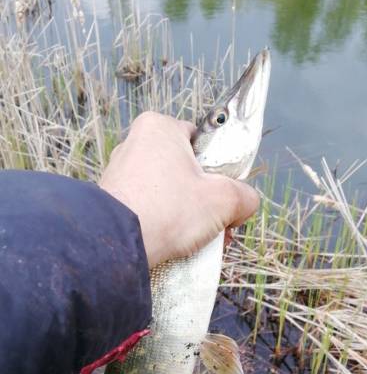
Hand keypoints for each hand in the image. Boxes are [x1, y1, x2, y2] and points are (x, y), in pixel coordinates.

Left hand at [99, 112, 259, 267]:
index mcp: (159, 127)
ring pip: (168, 192)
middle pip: (185, 171)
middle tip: (216, 226)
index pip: (201, 142)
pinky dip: (163, 223)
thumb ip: (245, 196)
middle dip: (204, 201)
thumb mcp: (224, 200)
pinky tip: (173, 243)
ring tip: (196, 241)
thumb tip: (246, 202)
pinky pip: (148, 208)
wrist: (120, 245)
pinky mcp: (112, 199)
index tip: (224, 196)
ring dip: (186, 216)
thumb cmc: (169, 211)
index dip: (218, 171)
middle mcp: (134, 143)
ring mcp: (119, 172)